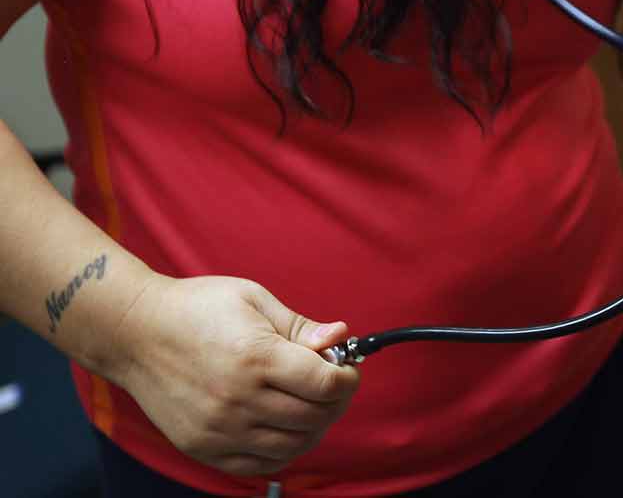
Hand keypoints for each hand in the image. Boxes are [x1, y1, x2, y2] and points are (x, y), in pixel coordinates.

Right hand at [108, 275, 359, 477]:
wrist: (133, 333)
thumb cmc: (196, 309)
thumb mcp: (253, 300)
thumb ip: (299, 326)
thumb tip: (340, 337)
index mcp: (256, 359)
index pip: (325, 383)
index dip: (347, 377)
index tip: (346, 368)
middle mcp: (238, 400)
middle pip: (314, 417)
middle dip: (336, 401)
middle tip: (335, 385)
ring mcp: (219, 429)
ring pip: (292, 445)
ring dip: (314, 427)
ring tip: (312, 404)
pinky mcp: (203, 447)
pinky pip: (260, 464)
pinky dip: (284, 450)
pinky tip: (286, 427)